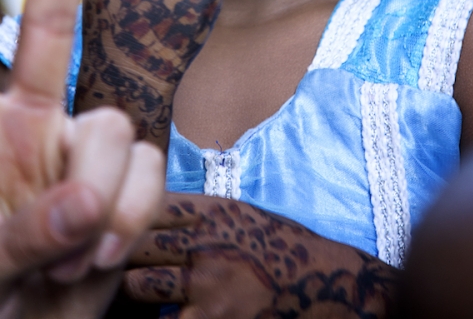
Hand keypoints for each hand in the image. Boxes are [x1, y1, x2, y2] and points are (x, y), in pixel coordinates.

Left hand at [0, 0, 164, 317]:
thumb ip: (22, 231)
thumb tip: (83, 211)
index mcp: (14, 112)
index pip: (49, 15)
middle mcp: (63, 120)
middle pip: (106, 118)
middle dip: (85, 190)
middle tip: (52, 254)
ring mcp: (103, 156)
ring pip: (135, 155)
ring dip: (103, 222)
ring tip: (65, 263)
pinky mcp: (133, 189)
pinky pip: (154, 188)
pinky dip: (127, 230)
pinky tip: (95, 260)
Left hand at [123, 192, 400, 317]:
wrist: (329, 284)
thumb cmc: (284, 250)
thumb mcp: (244, 216)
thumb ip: (200, 216)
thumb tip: (150, 214)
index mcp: (215, 210)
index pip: (149, 203)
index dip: (123, 214)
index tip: (110, 224)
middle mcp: (209, 241)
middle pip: (135, 241)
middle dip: (116, 254)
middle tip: (104, 262)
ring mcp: (210, 285)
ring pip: (138, 286)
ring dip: (133, 291)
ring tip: (128, 292)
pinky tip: (165, 315)